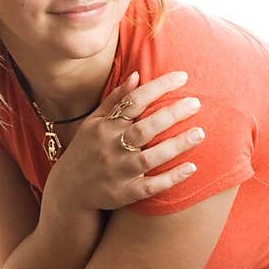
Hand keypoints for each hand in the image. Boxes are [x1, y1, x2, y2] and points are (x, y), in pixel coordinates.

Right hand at [43, 69, 205, 212]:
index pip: (134, 101)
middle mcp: (111, 148)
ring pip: (150, 158)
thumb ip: (115, 100)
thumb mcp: (94, 122)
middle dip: (171, 115)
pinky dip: (171, 178)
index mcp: (105, 127)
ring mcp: (118, 172)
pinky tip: (191, 167)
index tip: (183, 77)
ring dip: (176, 146)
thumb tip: (136, 75)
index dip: (158, 87)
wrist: (68, 191)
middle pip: (144, 128)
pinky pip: (151, 186)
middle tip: (196, 103)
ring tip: (200, 133)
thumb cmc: (86, 150)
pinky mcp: (124, 194)